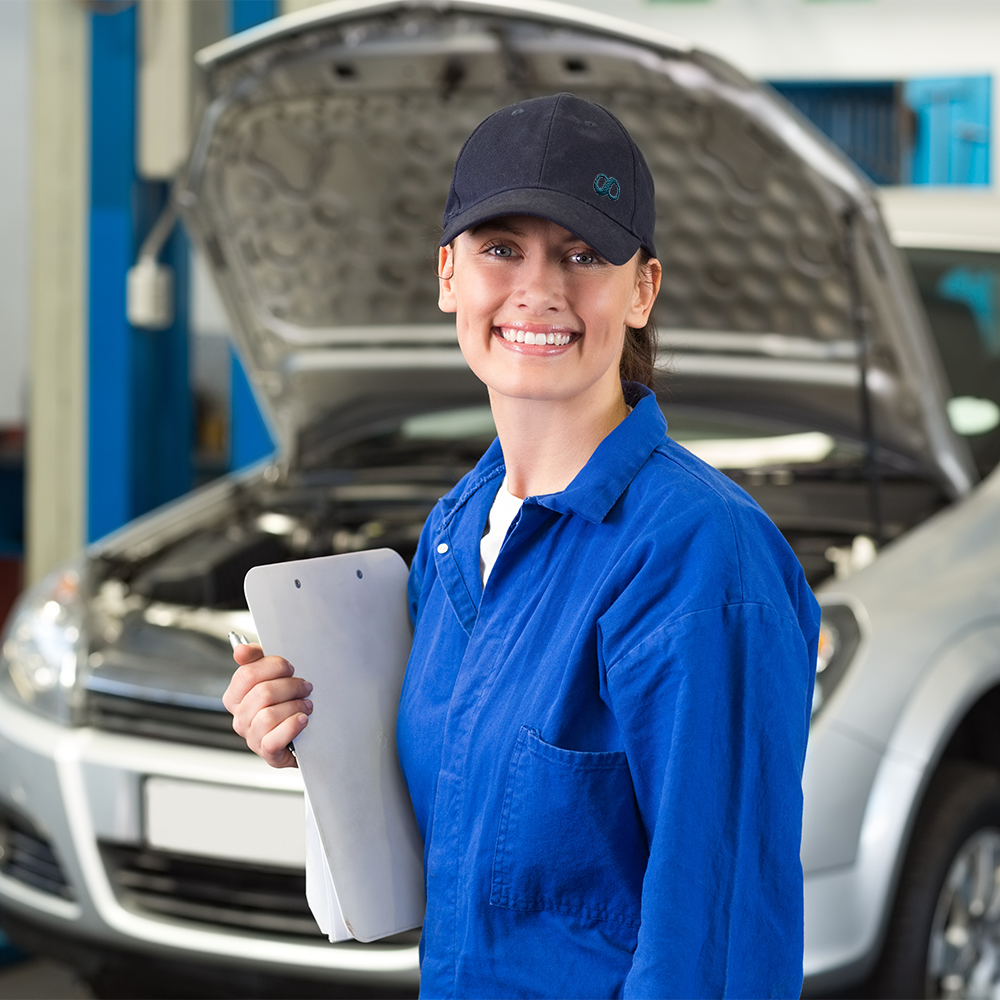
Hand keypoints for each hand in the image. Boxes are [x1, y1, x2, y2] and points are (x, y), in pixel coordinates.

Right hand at [223, 643, 312, 767]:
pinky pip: (274, 740)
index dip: (273, 667)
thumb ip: (256, 659)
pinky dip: (291, 727)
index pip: (246, 674)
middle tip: (305, 686)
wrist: (304, 736)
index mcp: (235, 697)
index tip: (289, 668)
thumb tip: (240, 649)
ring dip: (294, 706)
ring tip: (307, 704)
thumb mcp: (273, 677)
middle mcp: (240, 718)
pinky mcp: (268, 753)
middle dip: (290, 686)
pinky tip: (303, 719)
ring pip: (268, 715)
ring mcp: (252, 737)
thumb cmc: (286, 703)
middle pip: (262, 693)